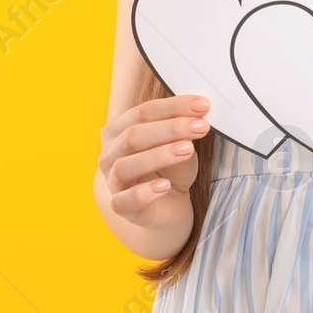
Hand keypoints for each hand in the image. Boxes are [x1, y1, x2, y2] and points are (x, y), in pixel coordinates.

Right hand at [97, 94, 210, 230]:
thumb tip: (198, 115)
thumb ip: (183, 132)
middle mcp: (109, 153)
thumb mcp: (180, 145)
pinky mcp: (120, 206)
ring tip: (187, 150)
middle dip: (170, 128)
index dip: (173, 107)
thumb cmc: (170, 169)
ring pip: (126, 165)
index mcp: (118, 130)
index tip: (203, 105)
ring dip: (159, 155)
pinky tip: (165, 186)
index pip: (143, 112)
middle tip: (201, 127)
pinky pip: (125, 200)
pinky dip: (144, 193)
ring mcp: (112, 181)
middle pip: (133, 135)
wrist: (169, 205)